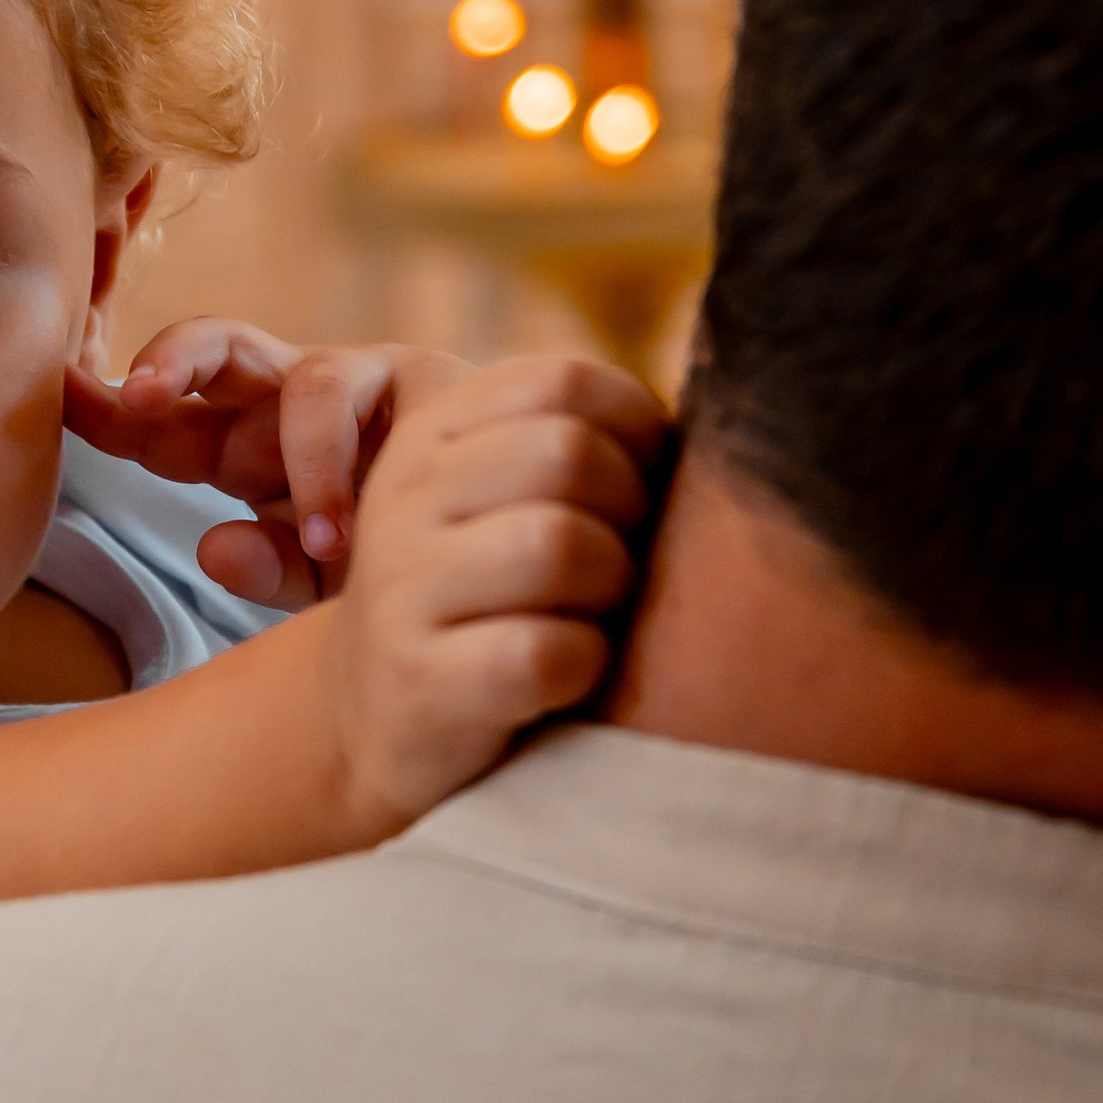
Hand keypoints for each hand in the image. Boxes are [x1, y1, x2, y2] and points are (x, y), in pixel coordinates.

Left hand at [65, 320, 470, 607]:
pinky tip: (358, 524)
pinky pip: (378, 400)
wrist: (513, 559)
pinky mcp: (430, 381)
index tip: (57, 398)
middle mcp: (292, 401)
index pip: (165, 418)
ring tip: (307, 535)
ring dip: (295, 454)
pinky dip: (354, 460)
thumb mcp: (317, 582)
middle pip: (215, 350)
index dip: (108, 407)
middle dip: (169, 363)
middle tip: (134, 397)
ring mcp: (363, 382)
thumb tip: (212, 548)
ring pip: (302, 374)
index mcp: (248, 442)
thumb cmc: (401, 566)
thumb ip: (263, 568)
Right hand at [319, 353, 670, 834]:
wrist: (378, 721)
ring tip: (597, 616)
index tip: (646, 484)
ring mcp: (402, 590)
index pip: (563, 381)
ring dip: (611, 588)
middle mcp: (405, 498)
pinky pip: (544, 653)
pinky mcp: (418, 682)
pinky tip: (570, 675)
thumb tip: (723, 425)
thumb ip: (576, 446)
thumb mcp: (499, 499)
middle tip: (625, 560)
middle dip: (629, 511)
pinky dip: (585, 667)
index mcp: (433, 434)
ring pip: (559, 546)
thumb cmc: (489, 597)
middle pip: (567, 453)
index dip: (638, 427)